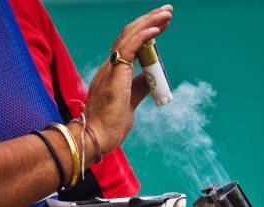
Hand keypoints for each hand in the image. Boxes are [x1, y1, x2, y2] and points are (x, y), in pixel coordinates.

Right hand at [84, 5, 172, 155]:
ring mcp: (110, 69)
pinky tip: (156, 29)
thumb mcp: (130, 103)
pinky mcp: (115, 74)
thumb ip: (139, 88)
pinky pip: (129, 48)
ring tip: (166, 14)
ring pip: (129, 36)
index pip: (128, 44)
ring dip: (149, 22)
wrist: (97, 137)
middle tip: (166, 12)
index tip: (160, 26)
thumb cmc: (110, 126)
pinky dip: (144, 36)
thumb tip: (150, 79)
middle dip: (149, 21)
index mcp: (112, 73)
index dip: (145, 32)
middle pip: (129, 35)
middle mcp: (109, 66)